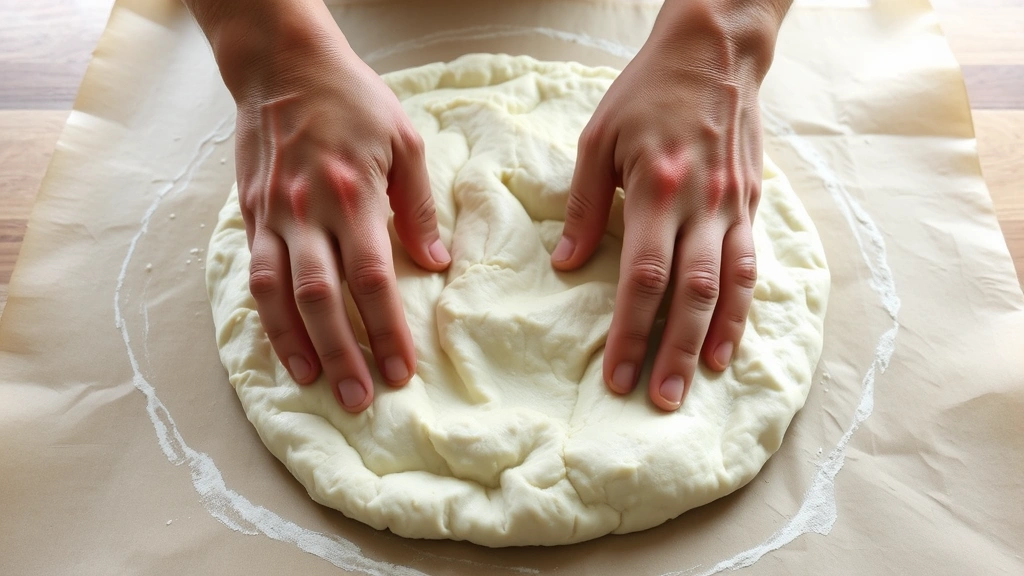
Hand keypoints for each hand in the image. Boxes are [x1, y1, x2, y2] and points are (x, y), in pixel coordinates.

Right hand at [221, 12, 448, 411]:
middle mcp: (307, 211)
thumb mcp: (404, 141)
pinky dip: (267, 315)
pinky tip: (283, 343)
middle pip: (322, 298)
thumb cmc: (352, 100)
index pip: (373, 279)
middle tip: (361, 399)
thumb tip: (436, 264)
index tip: (403, 371)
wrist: (282, 65)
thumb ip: (419, 207)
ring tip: (316, 384)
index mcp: (353, 195)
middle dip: (343, 352)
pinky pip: (255, 274)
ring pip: (277, 294)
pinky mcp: (250, 213)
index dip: (388, 329)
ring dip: (296, 344)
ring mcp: (272, 214)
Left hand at [552, 0, 786, 409]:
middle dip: (674, 350)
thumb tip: (567, 265)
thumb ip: (585, 206)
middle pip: (690, 293)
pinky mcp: (751, 203)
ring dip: (715, 337)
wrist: (715, 52)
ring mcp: (733, 206)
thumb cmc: (648, 93)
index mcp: (658, 190)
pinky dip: (742, 306)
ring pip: (730, 285)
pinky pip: (750, 263)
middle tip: (661, 400)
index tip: (618, 374)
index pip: (643, 277)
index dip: (631, 331)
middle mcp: (701, 205)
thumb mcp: (598, 139)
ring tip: (701, 379)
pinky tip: (731, 335)